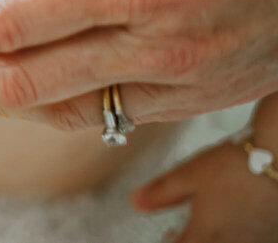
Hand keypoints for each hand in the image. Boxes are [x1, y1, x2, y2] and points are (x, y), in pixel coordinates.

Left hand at [130, 137, 277, 241]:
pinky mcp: (271, 232)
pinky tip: (230, 220)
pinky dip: (233, 234)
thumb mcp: (189, 174)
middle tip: (175, 233)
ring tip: (203, 226)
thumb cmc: (234, 164)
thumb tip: (135, 202)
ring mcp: (254, 240)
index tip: (165, 236)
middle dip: (188, 241)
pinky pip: (248, 239)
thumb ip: (161, 192)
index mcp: (206, 234)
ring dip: (211, 238)